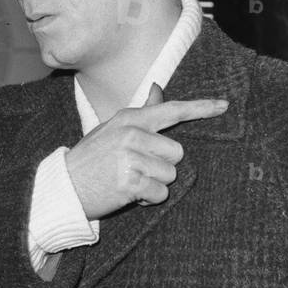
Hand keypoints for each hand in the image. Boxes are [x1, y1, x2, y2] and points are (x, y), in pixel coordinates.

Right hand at [64, 84, 226, 219]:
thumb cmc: (90, 159)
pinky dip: (148, 199)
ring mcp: (130, 157)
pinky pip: (160, 193)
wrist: (63, 188)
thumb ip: (140, 113)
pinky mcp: (130, 182)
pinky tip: (128, 194)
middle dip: (163, 165)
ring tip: (129, 181)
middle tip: (137, 169)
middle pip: (177, 152)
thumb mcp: (111, 129)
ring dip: (155, 184)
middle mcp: (131, 134)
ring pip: (170, 175)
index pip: (171, 110)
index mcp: (128, 118)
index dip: (200, 109)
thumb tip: (158, 88)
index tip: (224, 106)